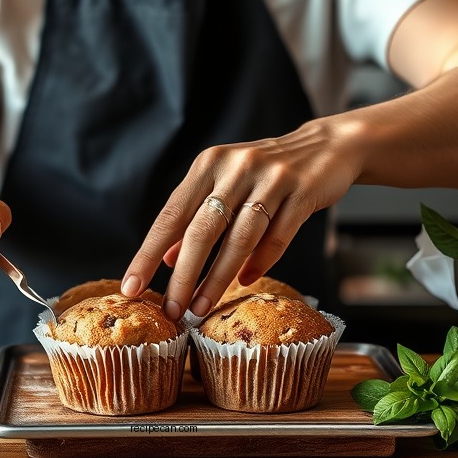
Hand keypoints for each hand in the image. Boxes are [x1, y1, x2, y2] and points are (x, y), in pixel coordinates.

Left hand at [121, 118, 356, 321]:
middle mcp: (235, 167)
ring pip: (239, 237)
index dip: (149, 253)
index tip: (130, 287)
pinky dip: (261, 262)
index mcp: (209, 164)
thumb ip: (197, 216)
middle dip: (183, 275)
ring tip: (200, 308)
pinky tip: (245, 282)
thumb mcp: (227, 183)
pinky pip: (278, 235)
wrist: (327, 146)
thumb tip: (166, 258)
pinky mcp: (301, 191)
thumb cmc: (268, 170)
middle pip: (202, 230)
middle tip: (170, 311)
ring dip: (217, 278)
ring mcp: (270, 177)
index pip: (171, 214)